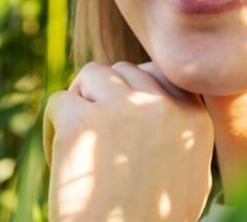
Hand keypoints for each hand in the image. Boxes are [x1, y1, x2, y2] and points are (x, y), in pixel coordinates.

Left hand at [44, 61, 213, 221]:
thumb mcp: (190, 176)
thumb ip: (182, 132)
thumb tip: (161, 95)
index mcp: (193, 118)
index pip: (156, 75)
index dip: (133, 96)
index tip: (120, 129)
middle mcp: (162, 106)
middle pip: (122, 72)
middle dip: (106, 97)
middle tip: (96, 139)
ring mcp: (122, 110)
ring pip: (91, 75)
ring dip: (81, 103)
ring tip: (79, 144)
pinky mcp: (81, 123)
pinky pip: (58, 102)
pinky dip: (53, 130)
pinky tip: (60, 162)